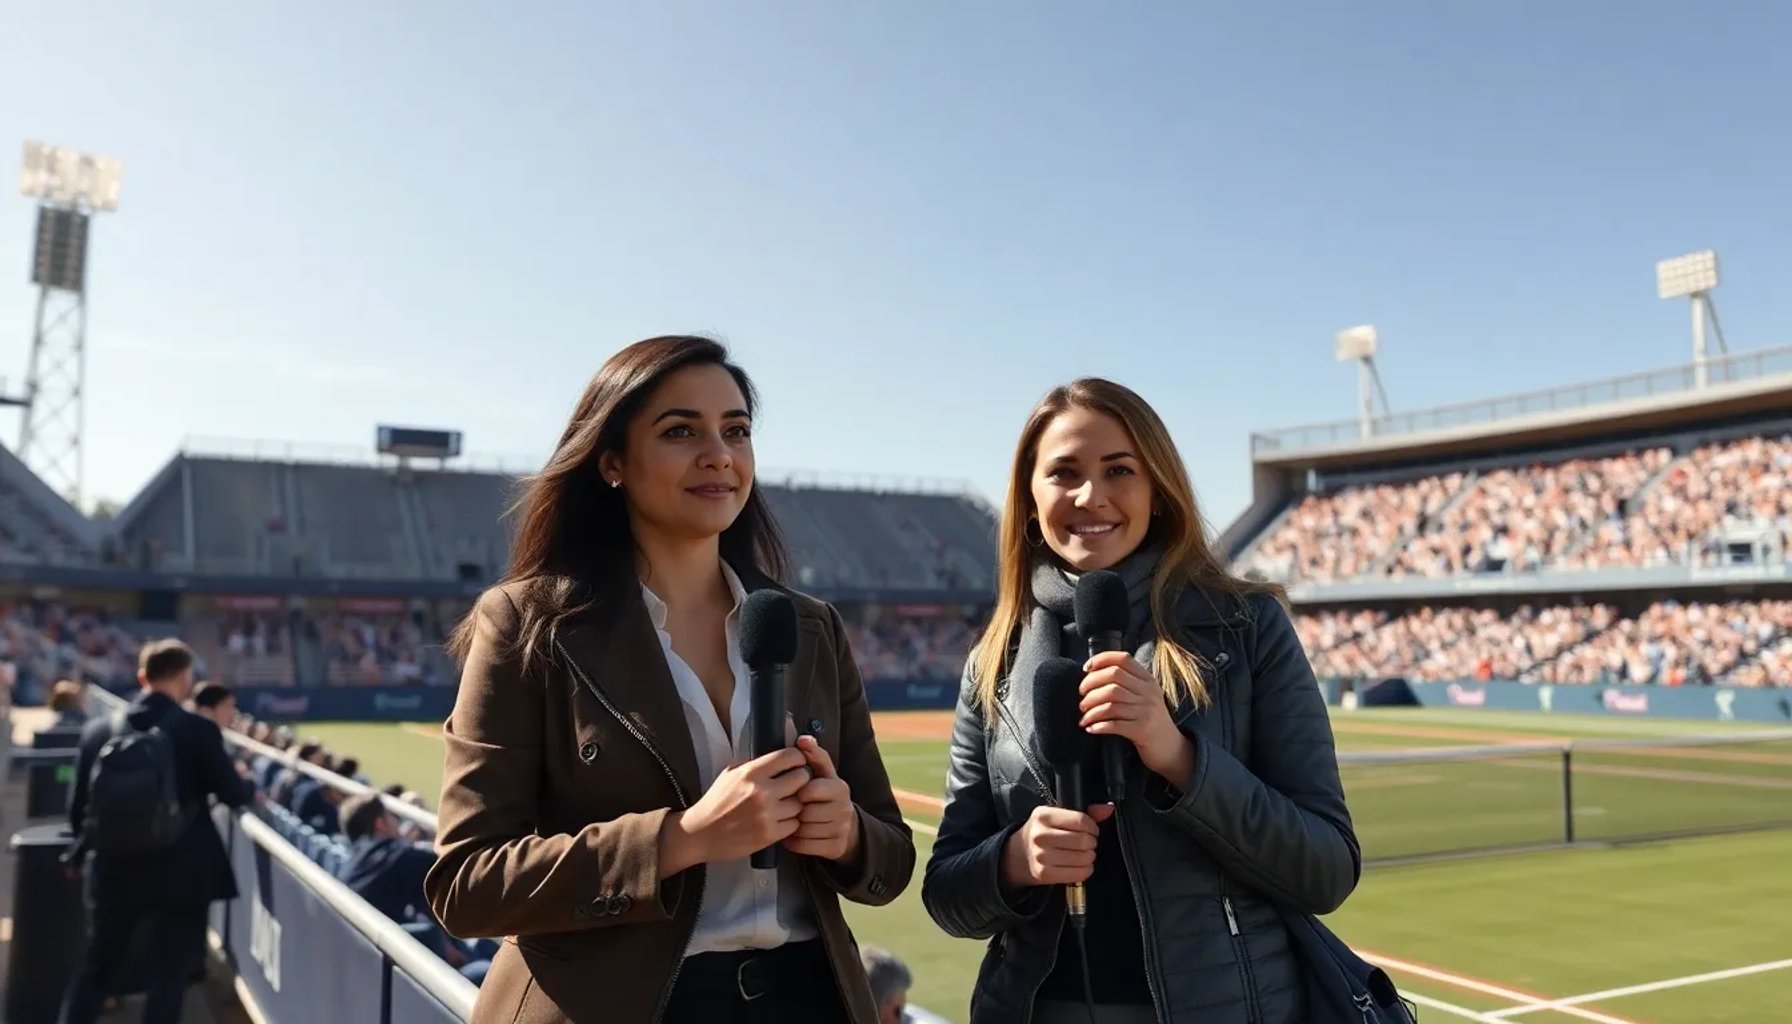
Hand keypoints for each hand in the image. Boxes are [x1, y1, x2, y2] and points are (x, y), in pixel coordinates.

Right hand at [668, 748, 809, 869]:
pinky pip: (794, 824)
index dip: (797, 759)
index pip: (789, 756)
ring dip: (795, 804)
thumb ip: (754, 764)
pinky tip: (779, 820)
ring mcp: (767, 814)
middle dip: (800, 780)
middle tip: (794, 785)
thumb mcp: (730, 773)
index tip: (796, 764)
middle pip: (801, 778)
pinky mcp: (769, 834)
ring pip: (800, 803)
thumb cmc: (715, 802)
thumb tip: (778, 757)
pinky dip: (789, 823)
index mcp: (751, 772)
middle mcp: (761, 791)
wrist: (700, 833)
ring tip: (784, 805)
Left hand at [781, 736, 859, 862]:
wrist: (846, 826)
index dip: (799, 792)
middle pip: (805, 812)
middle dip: (796, 812)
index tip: (798, 793)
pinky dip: (794, 842)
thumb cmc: (826, 795)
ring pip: (804, 830)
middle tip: (795, 810)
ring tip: (794, 822)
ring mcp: (841, 829)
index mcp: (840, 787)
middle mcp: (844, 808)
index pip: (809, 789)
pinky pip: (804, 845)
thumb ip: (814, 755)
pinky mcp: (836, 847)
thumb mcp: (824, 774)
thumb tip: (802, 738)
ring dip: (793, 828)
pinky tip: (794, 835)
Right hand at [1000, 803, 1114, 887]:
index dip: (1093, 827)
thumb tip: (1108, 809)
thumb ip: (1085, 812)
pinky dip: (1085, 870)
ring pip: (1082, 858)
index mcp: (1043, 815)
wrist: (1019, 855)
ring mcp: (1041, 856)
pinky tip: (1080, 865)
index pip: (1080, 820)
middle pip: (1083, 841)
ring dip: (1089, 857)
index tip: (1092, 830)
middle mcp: (1039, 835)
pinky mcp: (1044, 874)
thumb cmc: (1043, 832)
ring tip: (1084, 854)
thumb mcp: (1058, 816)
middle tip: (1088, 843)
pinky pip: (1077, 874)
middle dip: (1092, 843)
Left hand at [1079, 651, 1194, 783]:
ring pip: (1111, 702)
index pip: (1123, 659)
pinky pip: (1114, 724)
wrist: (1169, 746)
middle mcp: (1148, 692)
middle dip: (1091, 685)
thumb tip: (1092, 673)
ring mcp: (1146, 711)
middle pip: (1113, 678)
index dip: (1101, 659)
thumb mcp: (1144, 695)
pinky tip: (1090, 728)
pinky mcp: (1142, 730)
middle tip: (1082, 696)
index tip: (1086, 668)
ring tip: (1084, 716)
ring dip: (1091, 709)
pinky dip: (1098, 726)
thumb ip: (1126, 682)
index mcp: (1148, 680)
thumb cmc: (1148, 718)